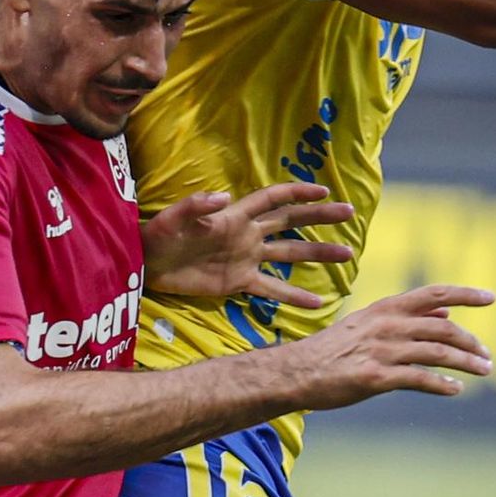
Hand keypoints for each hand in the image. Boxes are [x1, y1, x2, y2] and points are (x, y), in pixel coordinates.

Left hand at [141, 182, 355, 305]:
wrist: (146, 265)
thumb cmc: (158, 235)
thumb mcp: (174, 219)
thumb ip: (197, 206)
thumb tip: (222, 196)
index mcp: (235, 216)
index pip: (274, 199)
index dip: (298, 193)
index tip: (325, 192)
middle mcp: (247, 235)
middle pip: (290, 222)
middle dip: (319, 218)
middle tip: (349, 212)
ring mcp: (245, 259)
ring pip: (289, 255)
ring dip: (317, 254)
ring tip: (347, 255)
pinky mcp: (238, 283)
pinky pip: (271, 290)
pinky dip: (293, 297)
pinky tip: (317, 304)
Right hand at [288, 285, 495, 407]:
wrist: (296, 372)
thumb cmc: (332, 350)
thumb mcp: (369, 324)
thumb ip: (408, 318)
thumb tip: (447, 314)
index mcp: (385, 308)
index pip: (434, 294)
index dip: (465, 294)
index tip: (491, 297)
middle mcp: (387, 325)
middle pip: (443, 327)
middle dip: (471, 341)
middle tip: (487, 356)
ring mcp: (382, 351)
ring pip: (437, 353)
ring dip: (466, 362)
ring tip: (483, 371)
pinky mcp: (375, 378)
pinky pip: (419, 379)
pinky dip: (442, 384)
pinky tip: (455, 390)